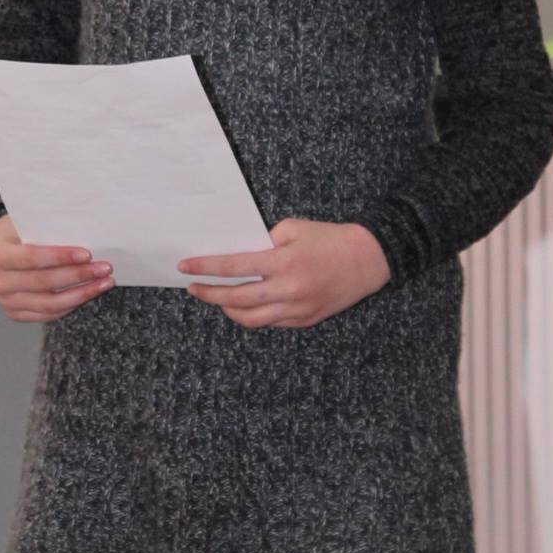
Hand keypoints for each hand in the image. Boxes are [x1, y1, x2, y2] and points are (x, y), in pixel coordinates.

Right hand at [0, 213, 113, 321]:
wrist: (8, 249)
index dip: (60, 257)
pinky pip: (50, 314)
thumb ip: (50, 230)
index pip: (31, 257)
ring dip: (82, 293)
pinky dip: (73, 304)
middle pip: (44, 282)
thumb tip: (87, 234)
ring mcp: (7, 301)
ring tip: (105, 282)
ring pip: (50, 303)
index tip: (87, 254)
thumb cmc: (25, 232)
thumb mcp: (31, 224)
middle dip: (78, 275)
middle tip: (104, 268)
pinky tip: (91, 292)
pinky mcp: (18, 314)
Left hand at [178, 218, 391, 328]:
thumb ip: (264, 242)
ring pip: (251, 319)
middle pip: (236, 298)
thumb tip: (239, 254)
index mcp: (283, 262)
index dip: (206, 268)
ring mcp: (296, 309)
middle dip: (209, 294)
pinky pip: (270, 323)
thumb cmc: (329, 239)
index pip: (234, 267)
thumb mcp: (293, 229)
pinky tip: (245, 305)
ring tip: (217, 298)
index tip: (185, 267)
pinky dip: (253, 315)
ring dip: (228, 309)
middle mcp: (288, 290)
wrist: (367, 260)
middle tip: (193, 288)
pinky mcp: (305, 321)